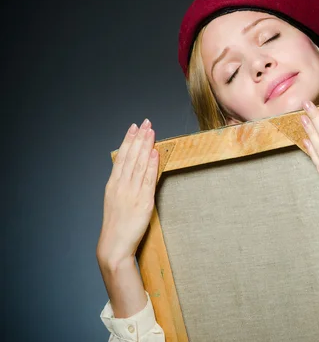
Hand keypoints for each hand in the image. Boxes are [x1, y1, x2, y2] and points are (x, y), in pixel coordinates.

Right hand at [97, 119, 158, 268]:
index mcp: (113, 185)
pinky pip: (148, 180)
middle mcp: (121, 186)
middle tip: (146, 123)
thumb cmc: (116, 225)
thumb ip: (123, 185)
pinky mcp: (143, 202)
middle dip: (139, 138)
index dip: (128, 140)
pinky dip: (152, 165)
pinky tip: (155, 153)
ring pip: (140, 165)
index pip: (121, 157)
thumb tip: (133, 170)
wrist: (114, 246)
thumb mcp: (115, 201)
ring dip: (146, 146)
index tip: (134, 127)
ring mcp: (132, 193)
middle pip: (131, 157)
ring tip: (152, 132)